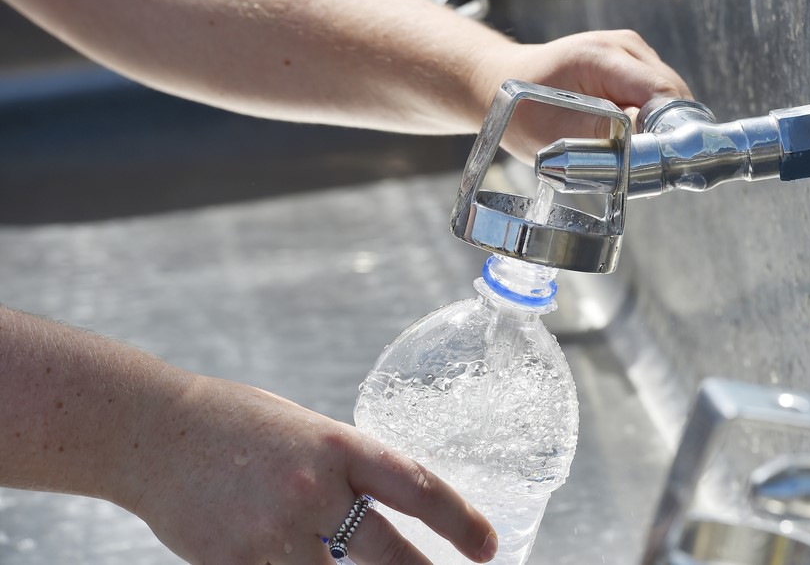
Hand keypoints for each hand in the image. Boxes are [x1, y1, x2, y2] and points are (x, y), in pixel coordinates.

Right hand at [125, 374, 496, 564]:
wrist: (154, 432)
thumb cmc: (236, 424)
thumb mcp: (304, 429)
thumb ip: (344, 469)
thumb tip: (381, 510)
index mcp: (337, 445)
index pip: (418, 487)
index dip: (461, 521)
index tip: (488, 547)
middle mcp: (313, 490)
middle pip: (390, 555)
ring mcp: (273, 534)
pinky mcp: (236, 564)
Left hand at [471, 30, 691, 162]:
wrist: (500, 84)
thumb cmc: (520, 108)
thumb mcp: (553, 132)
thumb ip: (602, 134)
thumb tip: (648, 139)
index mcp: (603, 56)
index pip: (663, 93)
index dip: (668, 131)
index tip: (659, 163)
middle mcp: (624, 47)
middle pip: (672, 95)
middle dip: (663, 132)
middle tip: (641, 164)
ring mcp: (631, 52)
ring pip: (669, 98)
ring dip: (655, 127)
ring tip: (627, 149)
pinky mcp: (633, 65)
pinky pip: (656, 97)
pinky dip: (648, 120)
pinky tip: (624, 134)